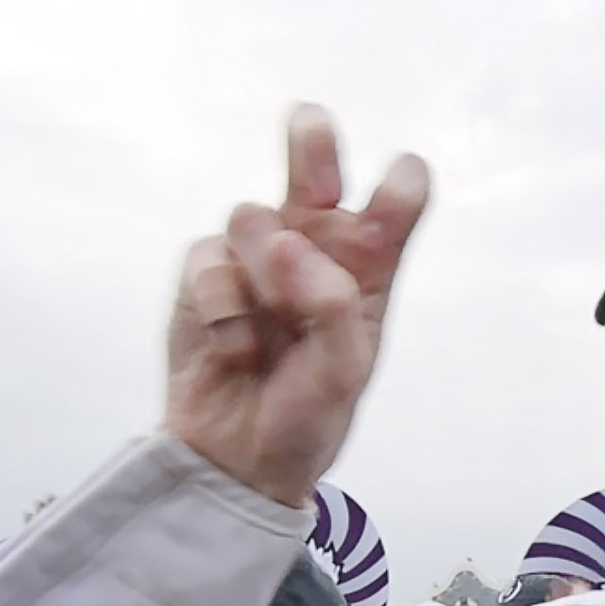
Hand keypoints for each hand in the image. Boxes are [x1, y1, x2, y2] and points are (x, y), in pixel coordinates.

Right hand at [165, 106, 430, 506]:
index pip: (395, 203)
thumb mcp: (343, 373)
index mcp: (368, 268)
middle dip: (312, 144)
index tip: (400, 183)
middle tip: (315, 163)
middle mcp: (314, 250)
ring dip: (262, 272)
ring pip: (252, 216)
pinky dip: (221, 305)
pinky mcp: (204, 274)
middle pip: (315, 165)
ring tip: (268, 335)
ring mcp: (256, 258)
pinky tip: (234, 350)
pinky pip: (207, 257)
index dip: (399, 186)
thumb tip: (287, 242)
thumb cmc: (305, 416)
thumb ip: (331, 305)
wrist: (237, 461)